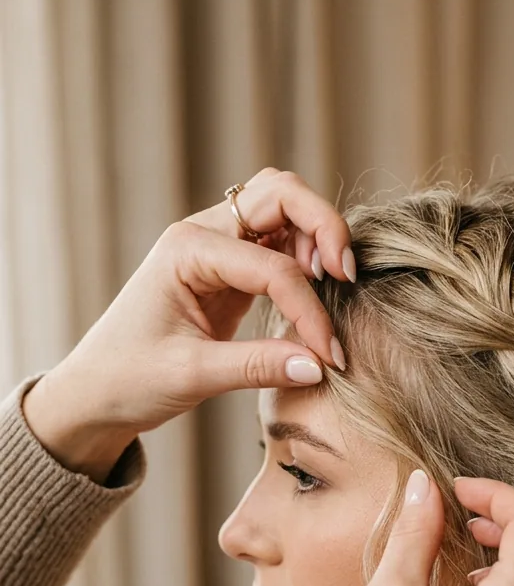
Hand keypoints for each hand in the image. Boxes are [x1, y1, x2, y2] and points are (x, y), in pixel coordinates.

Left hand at [23, 169, 351, 480]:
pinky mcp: (231, 267)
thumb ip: (258, 367)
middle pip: (281, 194)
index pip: (271, 266)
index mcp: (186, 249)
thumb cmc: (129, 379)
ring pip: (285, 209)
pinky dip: (306, 258)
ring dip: (317, 236)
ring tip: (335, 283)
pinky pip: (280, 243)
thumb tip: (320, 365)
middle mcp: (203, 233)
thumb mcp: (192, 376)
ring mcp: (218, 245)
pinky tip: (317, 293)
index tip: (330, 356)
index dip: (309, 309)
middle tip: (347, 276)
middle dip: (323, 227)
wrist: (95, 392)